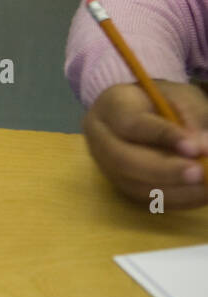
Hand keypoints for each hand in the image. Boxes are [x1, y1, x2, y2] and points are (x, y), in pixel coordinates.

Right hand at [82, 80, 207, 208]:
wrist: (139, 111)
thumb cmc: (161, 100)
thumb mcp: (178, 96)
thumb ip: (188, 117)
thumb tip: (201, 148)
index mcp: (110, 106)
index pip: (131, 124)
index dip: (164, 136)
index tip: (196, 148)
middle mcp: (99, 138)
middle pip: (123, 161)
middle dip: (166, 171)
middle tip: (202, 174)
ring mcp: (106, 166)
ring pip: (134, 185)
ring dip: (176, 191)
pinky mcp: (120, 185)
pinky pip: (146, 200)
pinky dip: (178, 200)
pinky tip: (202, 193)